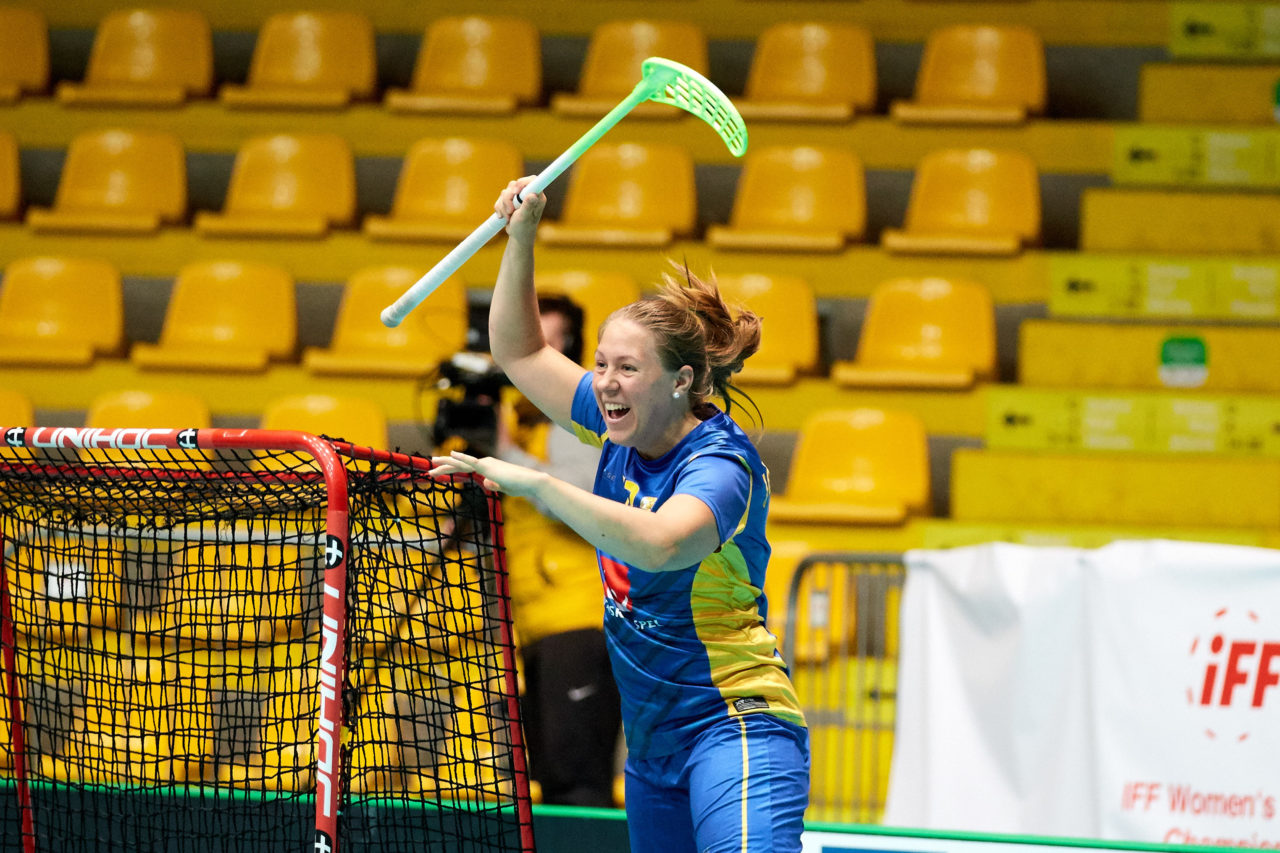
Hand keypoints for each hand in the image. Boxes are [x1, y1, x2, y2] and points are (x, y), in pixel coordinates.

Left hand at [429, 450, 546, 498]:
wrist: (531, 482)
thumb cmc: (520, 486)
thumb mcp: (504, 488)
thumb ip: (495, 485)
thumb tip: (487, 484)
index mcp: (487, 469)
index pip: (465, 470)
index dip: (452, 471)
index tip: (440, 474)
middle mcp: (484, 464)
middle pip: (460, 465)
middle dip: (444, 466)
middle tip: (430, 468)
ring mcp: (485, 464)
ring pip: (461, 464)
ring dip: (446, 464)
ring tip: (432, 464)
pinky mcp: (488, 468)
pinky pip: (471, 462)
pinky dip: (461, 458)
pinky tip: (451, 454)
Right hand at [495, 176, 545, 244]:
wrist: (518, 236)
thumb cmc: (525, 228)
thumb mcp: (525, 217)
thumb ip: (528, 205)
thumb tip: (533, 195)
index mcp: (537, 197)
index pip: (532, 180)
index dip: (522, 182)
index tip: (515, 192)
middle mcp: (528, 194)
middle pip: (514, 185)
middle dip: (508, 198)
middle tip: (510, 211)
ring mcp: (518, 197)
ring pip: (505, 192)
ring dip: (503, 206)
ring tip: (508, 217)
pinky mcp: (510, 200)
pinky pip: (500, 198)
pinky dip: (499, 208)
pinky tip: (504, 217)